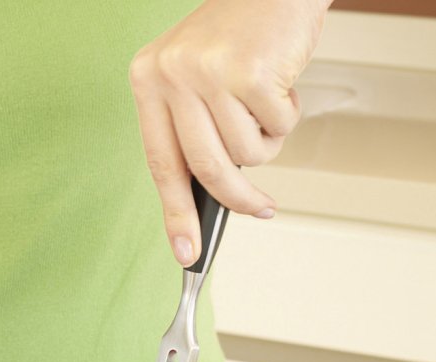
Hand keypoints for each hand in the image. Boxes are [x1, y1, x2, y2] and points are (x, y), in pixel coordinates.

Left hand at [129, 0, 328, 264]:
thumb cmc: (240, 36)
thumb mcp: (195, 79)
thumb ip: (191, 135)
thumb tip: (198, 205)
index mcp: (148, 78)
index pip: (161, 164)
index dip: (176, 215)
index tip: (187, 252)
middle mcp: (172, 74)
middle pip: (207, 169)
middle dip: (237, 197)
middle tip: (261, 208)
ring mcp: (210, 72)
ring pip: (246, 152)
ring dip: (268, 141)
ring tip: (267, 107)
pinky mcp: (250, 72)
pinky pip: (276, 128)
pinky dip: (287, 116)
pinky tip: (281, 85)